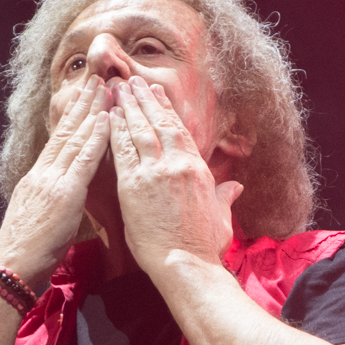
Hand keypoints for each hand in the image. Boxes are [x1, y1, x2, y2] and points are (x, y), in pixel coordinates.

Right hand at [0, 76, 110, 285]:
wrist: (11, 266)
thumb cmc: (26, 252)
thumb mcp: (38, 217)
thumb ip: (51, 199)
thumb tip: (62, 194)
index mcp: (37, 178)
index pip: (58, 140)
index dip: (72, 117)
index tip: (84, 97)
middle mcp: (43, 173)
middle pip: (66, 131)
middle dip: (83, 104)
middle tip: (97, 79)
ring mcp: (52, 180)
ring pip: (75, 138)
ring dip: (93, 111)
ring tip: (106, 88)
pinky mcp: (64, 193)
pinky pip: (83, 160)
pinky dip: (96, 138)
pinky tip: (107, 120)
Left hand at [108, 76, 242, 275]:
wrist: (186, 263)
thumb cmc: (204, 246)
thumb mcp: (221, 217)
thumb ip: (224, 197)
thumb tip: (236, 187)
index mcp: (196, 170)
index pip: (178, 132)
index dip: (166, 111)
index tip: (156, 95)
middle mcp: (176, 165)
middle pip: (158, 123)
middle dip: (144, 100)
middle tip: (132, 81)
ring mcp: (154, 173)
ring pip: (139, 131)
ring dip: (128, 107)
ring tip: (118, 88)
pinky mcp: (133, 186)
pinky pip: (122, 150)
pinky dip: (115, 130)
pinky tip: (108, 116)